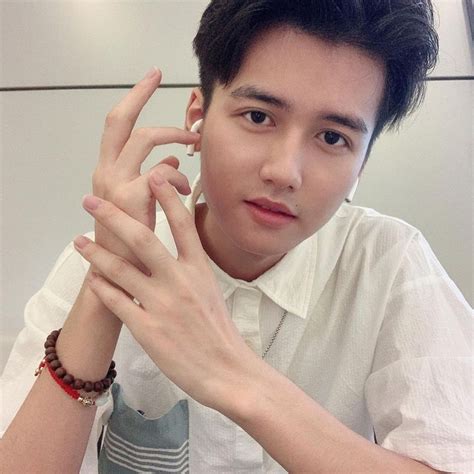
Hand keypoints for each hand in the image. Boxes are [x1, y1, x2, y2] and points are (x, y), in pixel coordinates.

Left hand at [73, 173, 260, 411]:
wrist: (227, 370)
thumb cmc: (219, 330)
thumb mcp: (211, 290)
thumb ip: (192, 266)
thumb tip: (181, 243)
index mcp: (199, 270)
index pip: (183, 224)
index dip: (167, 197)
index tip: (153, 175)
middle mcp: (179, 282)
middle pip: (143, 239)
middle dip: (114, 216)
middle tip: (92, 201)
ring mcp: (162, 305)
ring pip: (121, 270)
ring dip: (96, 252)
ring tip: (78, 240)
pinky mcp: (148, 330)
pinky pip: (117, 302)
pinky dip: (101, 288)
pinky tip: (92, 279)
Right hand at [92, 67, 199, 271]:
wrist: (120, 281)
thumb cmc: (133, 245)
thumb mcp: (140, 206)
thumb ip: (154, 181)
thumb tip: (173, 163)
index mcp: (108, 172)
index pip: (116, 126)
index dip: (132, 100)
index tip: (150, 80)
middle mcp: (106, 172)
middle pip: (119, 120)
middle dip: (138, 93)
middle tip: (155, 74)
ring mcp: (114, 184)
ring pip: (143, 138)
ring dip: (172, 135)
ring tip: (192, 142)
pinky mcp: (129, 199)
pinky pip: (161, 171)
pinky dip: (178, 176)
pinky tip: (185, 189)